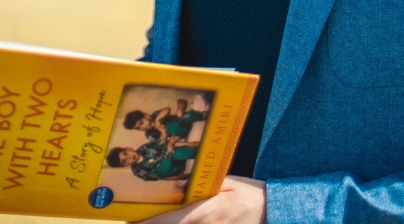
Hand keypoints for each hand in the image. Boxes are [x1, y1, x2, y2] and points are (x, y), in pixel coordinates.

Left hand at [134, 176, 265, 223]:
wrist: (274, 211)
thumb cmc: (248, 194)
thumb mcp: (225, 183)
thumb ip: (199, 187)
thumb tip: (174, 186)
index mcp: (205, 212)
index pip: (166, 221)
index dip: (145, 223)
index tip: (129, 222)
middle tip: (137, 221)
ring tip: (156, 222)